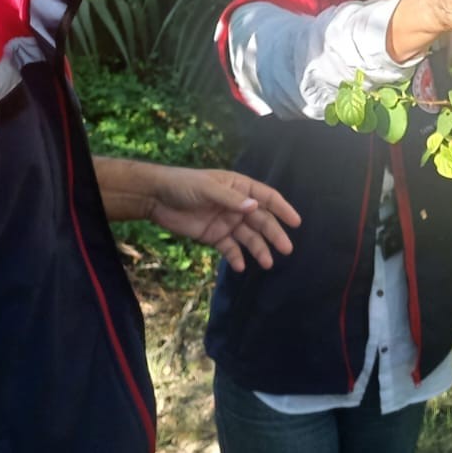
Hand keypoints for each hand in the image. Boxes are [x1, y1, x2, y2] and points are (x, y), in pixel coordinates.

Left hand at [146, 166, 301, 272]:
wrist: (156, 198)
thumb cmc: (183, 185)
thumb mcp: (207, 189)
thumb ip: (230, 199)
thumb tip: (255, 207)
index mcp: (239, 187)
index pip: (266, 198)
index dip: (282, 209)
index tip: (296, 222)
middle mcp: (237, 205)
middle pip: (261, 221)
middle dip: (273, 234)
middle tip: (286, 249)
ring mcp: (226, 222)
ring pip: (248, 237)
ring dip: (258, 249)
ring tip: (267, 263)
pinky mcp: (214, 236)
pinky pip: (230, 248)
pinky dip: (236, 257)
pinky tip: (240, 266)